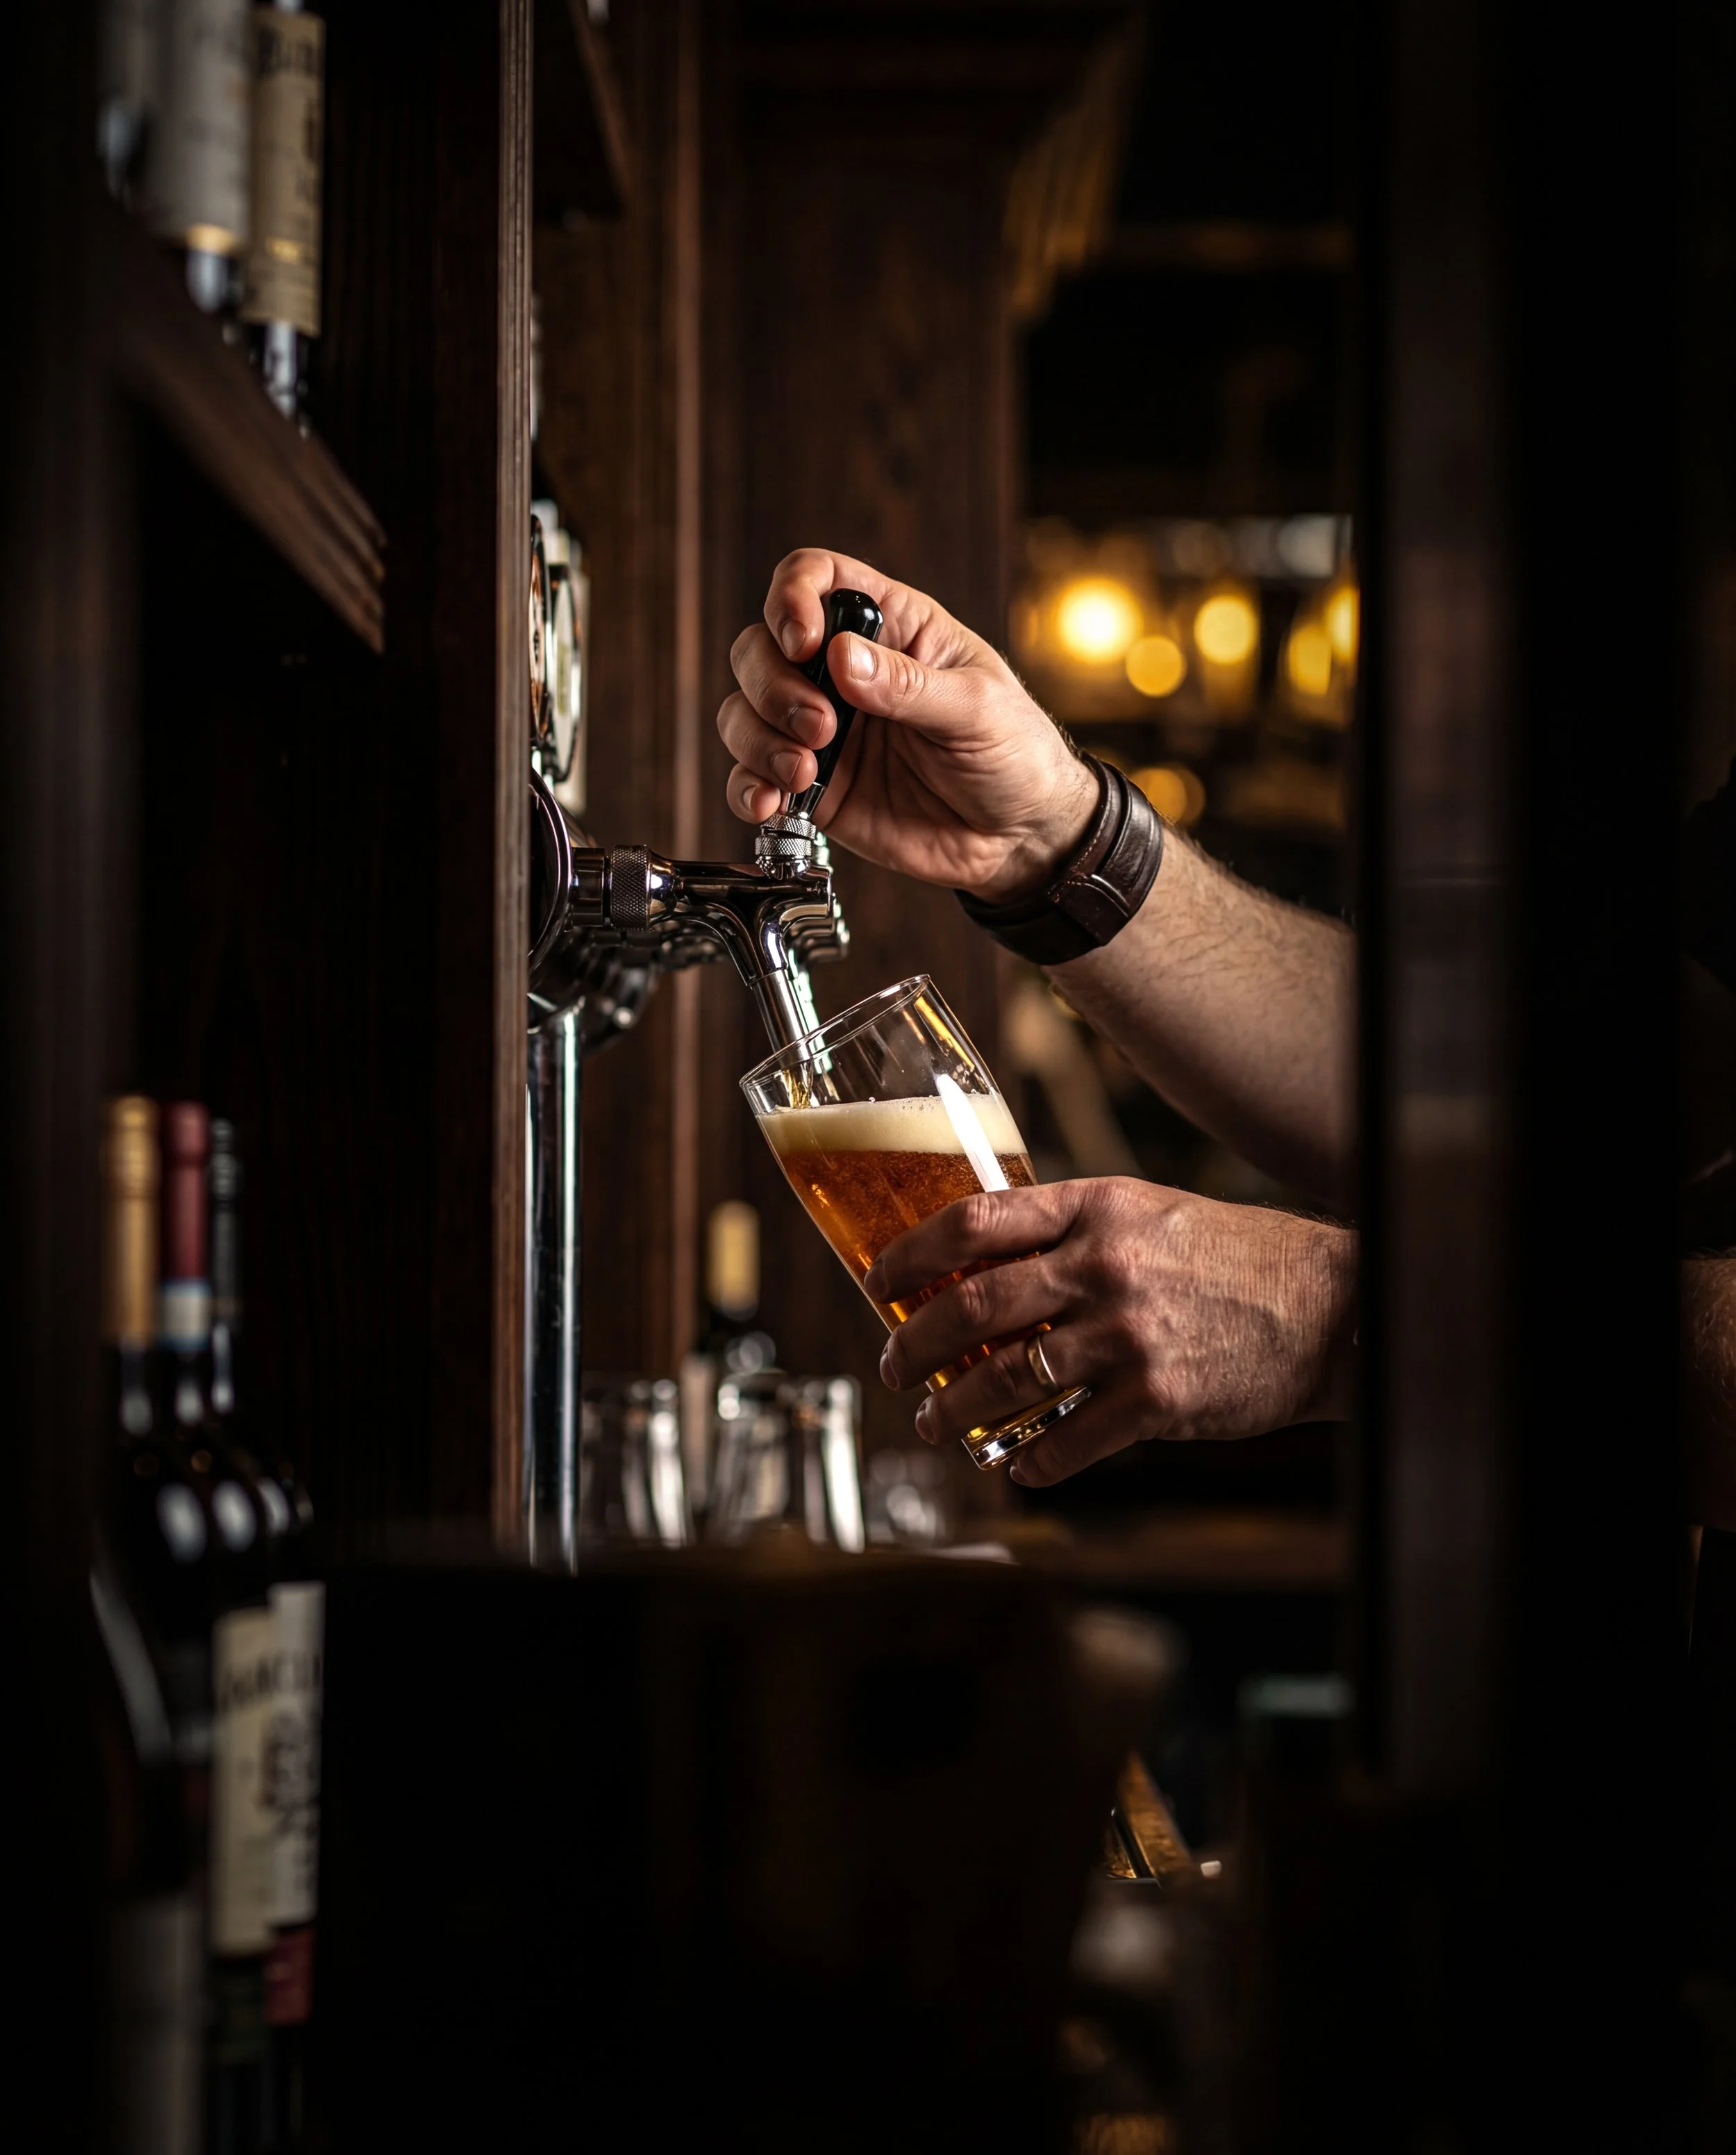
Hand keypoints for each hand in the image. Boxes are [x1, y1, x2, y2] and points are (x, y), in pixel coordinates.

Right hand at [718, 547, 1098, 900]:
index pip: (816, 579)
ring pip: (745, 710)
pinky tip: (771, 803)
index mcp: (892, 628)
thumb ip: (909, 685)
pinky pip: (752, 776)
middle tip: (821, 726)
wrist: (1020, 837)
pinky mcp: (815, 787)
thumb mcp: (977, 709)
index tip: (803, 640)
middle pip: (761, 647)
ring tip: (804, 773)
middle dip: (774, 685)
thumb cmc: (1015, 754)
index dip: (792, 597)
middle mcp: (845, 672)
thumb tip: (841, 657)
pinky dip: (747, 787)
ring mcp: (823, 730)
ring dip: (759, 737)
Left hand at [863, 1178, 1356, 1484]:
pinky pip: (1067, 1441)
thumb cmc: (1232, 1258)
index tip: (881, 1283)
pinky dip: (1029, 1462)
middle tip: (893, 1367)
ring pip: (1005, 1380)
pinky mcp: (1157, 1399)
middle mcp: (1105, 1266)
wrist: (1328, 1307)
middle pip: (973, 1305)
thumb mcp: (1147, 1213)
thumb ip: (1072, 1233)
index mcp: (1096, 1209)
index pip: (975, 1220)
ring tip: (934, 1423)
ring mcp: (1129, 1335)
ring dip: (954, 1409)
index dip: (912, 1254)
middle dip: (915, 1345)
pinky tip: (1015, 1469)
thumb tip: (984, 1266)